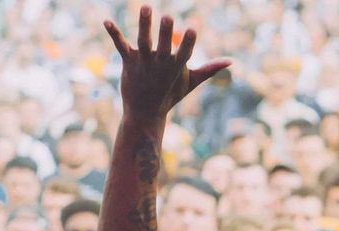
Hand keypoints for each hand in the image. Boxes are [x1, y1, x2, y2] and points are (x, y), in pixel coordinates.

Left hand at [105, 6, 229, 118]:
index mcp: (175, 67)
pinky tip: (106, 21)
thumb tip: (232, 62)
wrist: (145, 113)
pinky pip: (121, 46)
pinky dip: (114, 33)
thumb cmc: (170, 95)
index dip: (187, 42)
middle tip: (167, 16)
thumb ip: (210, 69)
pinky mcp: (129, 62)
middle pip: (162, 46)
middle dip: (164, 32)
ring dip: (144, 25)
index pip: (183, 53)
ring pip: (143, 41)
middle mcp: (159, 64)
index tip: (191, 29)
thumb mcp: (191, 82)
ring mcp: (143, 63)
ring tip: (146, 7)